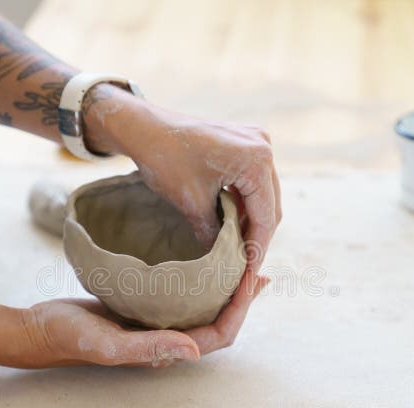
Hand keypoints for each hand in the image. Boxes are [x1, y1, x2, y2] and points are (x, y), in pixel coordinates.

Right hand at [16, 270, 268, 367]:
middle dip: (242, 298)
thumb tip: (195, 350)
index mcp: (165, 351)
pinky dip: (201, 280)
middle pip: (219, 322)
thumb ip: (148, 348)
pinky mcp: (145, 308)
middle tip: (258, 266)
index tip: (251, 278)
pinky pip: (183, 296)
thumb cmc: (69, 337)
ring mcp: (157, 324)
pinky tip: (204, 261)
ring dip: (226, 289)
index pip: (219, 335)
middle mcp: (167, 340)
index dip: (240, 310)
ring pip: (204, 308)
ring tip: (244, 263)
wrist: (40, 327)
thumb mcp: (106, 344)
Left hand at [83, 89, 280, 272]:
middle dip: (256, 236)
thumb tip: (225, 262)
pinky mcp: (243, 143)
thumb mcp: (192, 204)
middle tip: (244, 266)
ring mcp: (255, 141)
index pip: (266, 215)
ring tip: (237, 248)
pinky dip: (243, 203)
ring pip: (262, 194)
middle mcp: (263, 147)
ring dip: (250, 220)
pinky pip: (251, 180)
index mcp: (256, 160)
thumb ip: (215, 234)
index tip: (249, 275)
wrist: (143, 127)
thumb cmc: (166, 160)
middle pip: (269, 204)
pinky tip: (231, 222)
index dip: (257, 249)